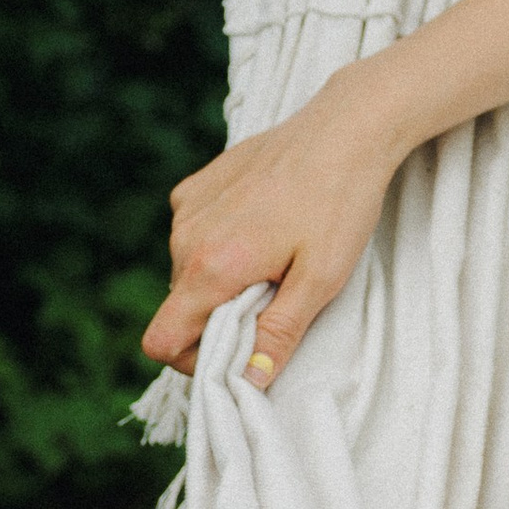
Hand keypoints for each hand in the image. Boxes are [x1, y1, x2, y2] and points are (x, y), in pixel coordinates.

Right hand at [140, 74, 403, 389]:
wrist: (348, 126)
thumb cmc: (341, 202)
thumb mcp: (320, 280)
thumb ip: (278, 335)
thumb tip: (250, 382)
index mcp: (210, 265)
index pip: (161, 340)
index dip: (195, 362)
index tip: (240, 351)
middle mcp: (186, 236)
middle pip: (180, 308)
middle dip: (219, 318)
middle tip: (276, 299)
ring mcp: (188, 207)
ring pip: (188, 272)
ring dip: (222, 280)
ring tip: (277, 257)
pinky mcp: (197, 185)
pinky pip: (194, 235)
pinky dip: (221, 243)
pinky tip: (265, 224)